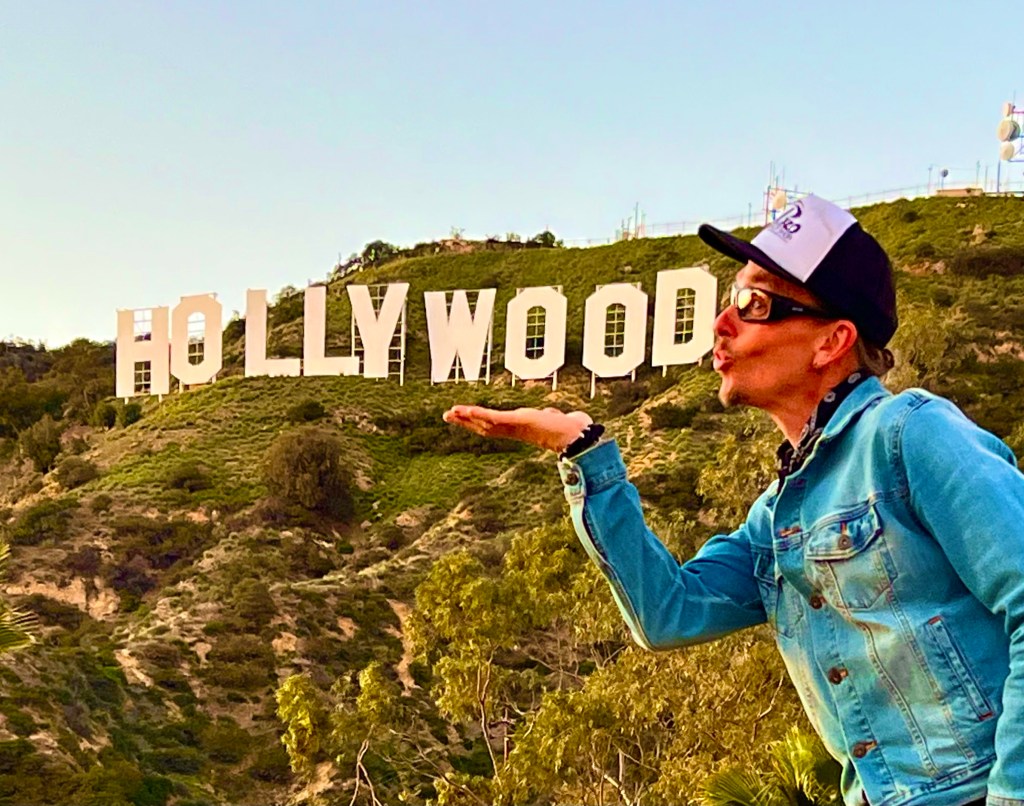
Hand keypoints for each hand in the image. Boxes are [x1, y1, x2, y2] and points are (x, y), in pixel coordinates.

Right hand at [442, 405, 592, 452]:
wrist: (576, 436)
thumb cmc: (570, 428)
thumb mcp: (554, 417)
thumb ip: (550, 414)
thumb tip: (554, 413)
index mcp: (520, 428)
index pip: (494, 424)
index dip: (478, 421)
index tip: (464, 417)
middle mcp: (514, 429)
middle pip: (484, 425)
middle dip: (465, 421)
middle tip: (447, 415)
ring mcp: (515, 426)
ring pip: (485, 422)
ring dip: (467, 417)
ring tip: (450, 413)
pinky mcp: (518, 421)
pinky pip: (495, 417)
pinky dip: (479, 413)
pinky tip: (466, 411)